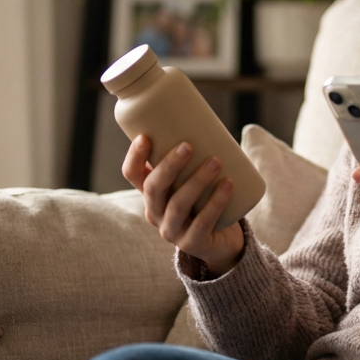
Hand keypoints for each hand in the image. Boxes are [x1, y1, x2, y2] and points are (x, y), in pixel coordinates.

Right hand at [123, 134, 244, 275]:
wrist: (221, 241)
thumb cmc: (205, 200)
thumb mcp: (192, 178)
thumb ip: (193, 155)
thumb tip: (206, 116)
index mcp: (151, 193)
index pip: (131, 175)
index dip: (134, 157)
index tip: (145, 136)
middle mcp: (155, 213)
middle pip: (154, 188)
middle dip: (169, 165)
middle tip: (188, 145)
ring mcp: (171, 231)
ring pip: (178, 204)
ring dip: (197, 181)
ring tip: (216, 162)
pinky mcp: (192, 244)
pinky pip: (202, 222)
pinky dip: (215, 202)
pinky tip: (228, 186)